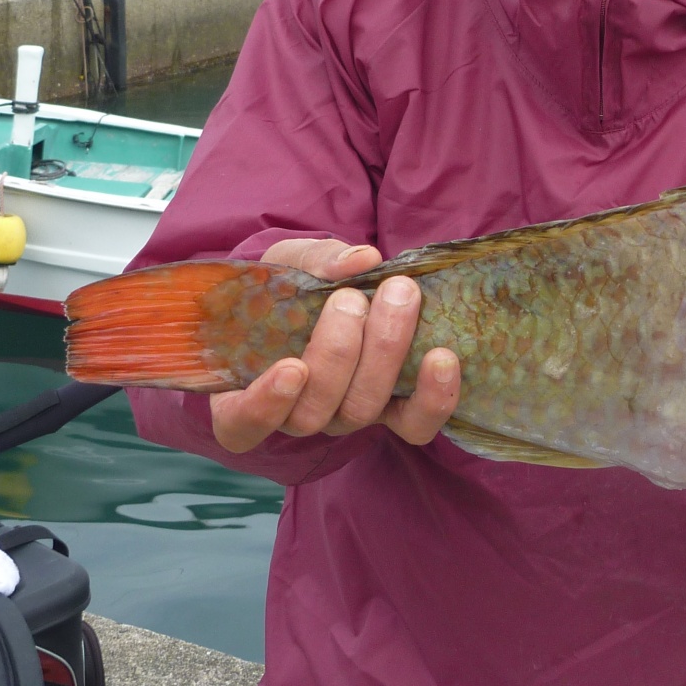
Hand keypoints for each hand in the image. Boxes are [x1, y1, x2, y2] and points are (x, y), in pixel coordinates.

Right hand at [209, 238, 459, 453]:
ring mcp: (345, 415)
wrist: (328, 292)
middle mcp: (296, 414)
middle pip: (313, 412)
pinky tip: (443, 358)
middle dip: (338, 353)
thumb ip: (314, 262)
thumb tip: (361, 260)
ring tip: (398, 296)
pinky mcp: (393, 411)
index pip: (243, 424)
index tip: (291, 366)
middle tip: (352, 298)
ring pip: (362, 410)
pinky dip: (432, 397)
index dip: (264, 406)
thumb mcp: (287, 263)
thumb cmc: (289, 285)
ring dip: (383, 353)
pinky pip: (413, 424)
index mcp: (249, 389)